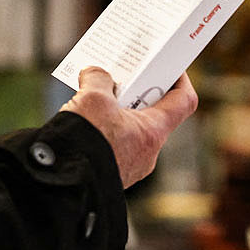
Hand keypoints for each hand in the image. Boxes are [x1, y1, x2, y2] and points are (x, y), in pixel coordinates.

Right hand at [60, 67, 197, 188]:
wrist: (65, 184)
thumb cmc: (85, 142)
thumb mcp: (92, 97)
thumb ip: (98, 78)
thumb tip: (95, 75)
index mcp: (153, 131)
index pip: (184, 101)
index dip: (180, 79)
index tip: (168, 66)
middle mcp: (149, 151)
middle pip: (155, 114)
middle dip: (139, 92)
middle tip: (123, 77)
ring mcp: (133, 166)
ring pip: (132, 130)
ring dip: (119, 112)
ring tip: (97, 97)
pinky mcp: (115, 173)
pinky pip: (117, 145)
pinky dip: (107, 130)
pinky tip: (86, 121)